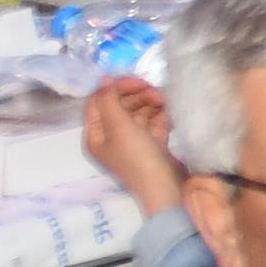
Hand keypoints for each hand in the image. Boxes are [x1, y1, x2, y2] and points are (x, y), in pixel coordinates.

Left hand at [78, 72, 189, 225]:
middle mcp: (111, 138)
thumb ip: (109, 99)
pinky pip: (152, 123)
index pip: (98, 102)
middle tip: (155, 91)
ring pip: (138, 112)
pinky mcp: (151, 145)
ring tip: (164, 101)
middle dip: (136, 95)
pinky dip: (159, 115)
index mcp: (96, 135)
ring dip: (150, 103)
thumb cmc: (137, 157)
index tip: (136, 81)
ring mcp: (132, 142)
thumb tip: (104, 79)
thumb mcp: (118, 125)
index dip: (114, 88)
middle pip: (119, 105)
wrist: (165, 187)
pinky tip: (169, 111)